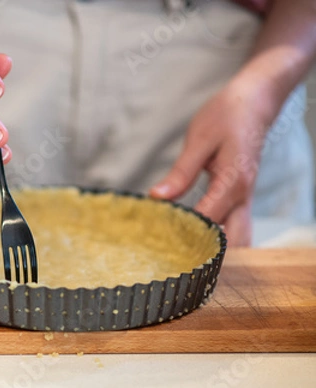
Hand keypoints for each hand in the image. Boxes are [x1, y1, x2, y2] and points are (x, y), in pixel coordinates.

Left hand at [150, 77, 276, 245]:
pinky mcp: (241, 197)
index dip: (183, 235)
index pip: (207, 222)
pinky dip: (218, 239)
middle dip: (206, 255)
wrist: (256, 102)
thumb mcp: (198, 141)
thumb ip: (180, 173)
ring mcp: (245, 199)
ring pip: (238, 239)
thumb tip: (158, 198)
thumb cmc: (227, 116)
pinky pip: (234, 227)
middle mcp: (243, 197)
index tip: (157, 240)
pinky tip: (193, 239)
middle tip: (174, 260)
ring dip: (215, 250)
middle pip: (233, 243)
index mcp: (232, 184)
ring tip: (181, 254)